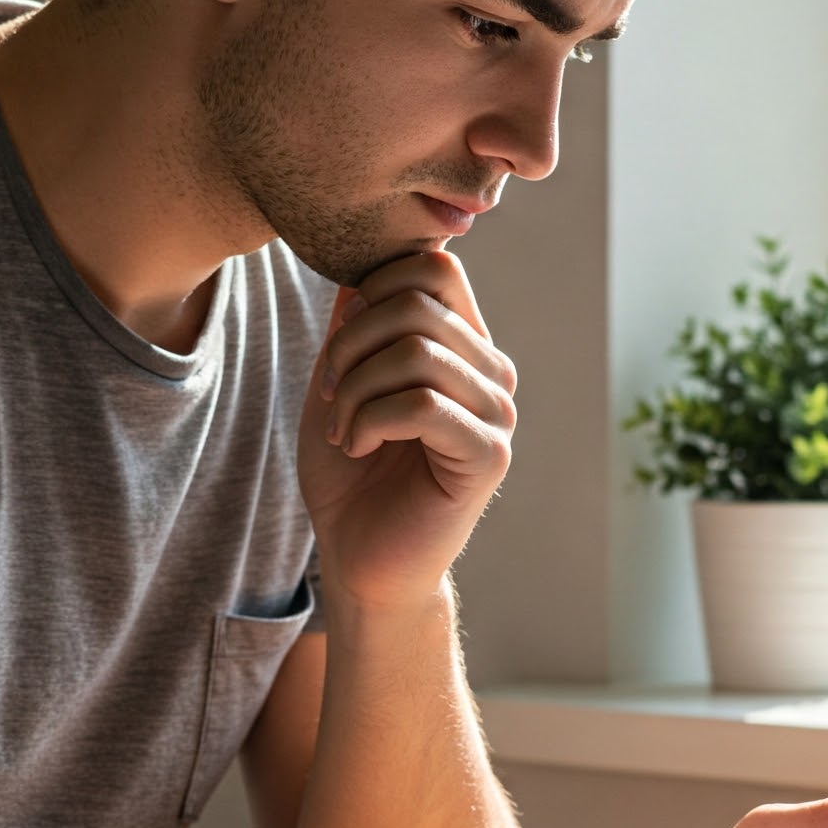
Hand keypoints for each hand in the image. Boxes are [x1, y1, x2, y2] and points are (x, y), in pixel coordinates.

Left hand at [299, 250, 515, 615]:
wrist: (362, 561)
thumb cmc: (349, 478)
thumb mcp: (338, 386)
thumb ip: (352, 328)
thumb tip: (357, 272)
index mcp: (463, 346)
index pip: (434, 266)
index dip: (372, 286)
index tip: (339, 347)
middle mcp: (491, 372)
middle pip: (419, 300)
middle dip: (351, 342)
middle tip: (330, 392)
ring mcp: (496, 413)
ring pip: (418, 351)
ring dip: (356, 388)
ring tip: (344, 430)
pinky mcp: (488, 455)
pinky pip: (424, 404)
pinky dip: (372, 420)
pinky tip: (360, 448)